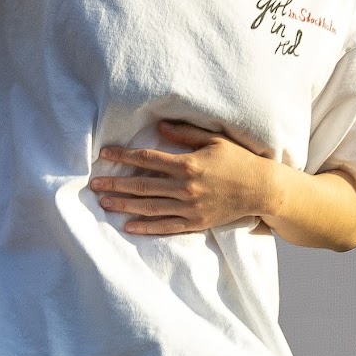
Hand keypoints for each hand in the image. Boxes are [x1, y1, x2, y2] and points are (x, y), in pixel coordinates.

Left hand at [90, 120, 281, 236]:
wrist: (261, 189)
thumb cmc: (238, 161)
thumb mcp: (214, 140)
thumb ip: (185, 134)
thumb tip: (160, 127)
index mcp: (187, 164)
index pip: (147, 159)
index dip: (124, 156)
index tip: (105, 155)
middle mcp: (185, 187)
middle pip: (142, 185)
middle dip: (115, 184)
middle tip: (93, 184)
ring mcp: (189, 207)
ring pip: (149, 207)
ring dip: (124, 205)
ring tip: (104, 202)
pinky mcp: (195, 223)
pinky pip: (166, 226)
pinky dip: (146, 227)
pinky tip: (128, 226)